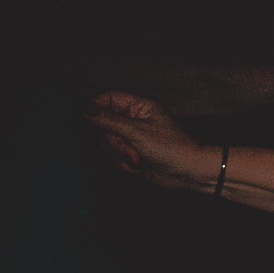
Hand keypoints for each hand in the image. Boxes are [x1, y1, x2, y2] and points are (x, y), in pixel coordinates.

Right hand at [88, 92, 214, 190]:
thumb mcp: (138, 132)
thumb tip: (84, 109)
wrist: (190, 174)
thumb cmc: (173, 148)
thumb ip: (109, 121)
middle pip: (102, 124)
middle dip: (113, 140)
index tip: (83, 118)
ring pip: (105, 143)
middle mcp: (134, 120)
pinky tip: (139, 167)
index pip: (107, 98)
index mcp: (139, 107)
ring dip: (119, 154)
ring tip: (138, 159)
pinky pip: (113, 157)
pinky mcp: (132, 154)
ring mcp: (132, 138)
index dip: (94, 107)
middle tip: (129, 147)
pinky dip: (123, 164)